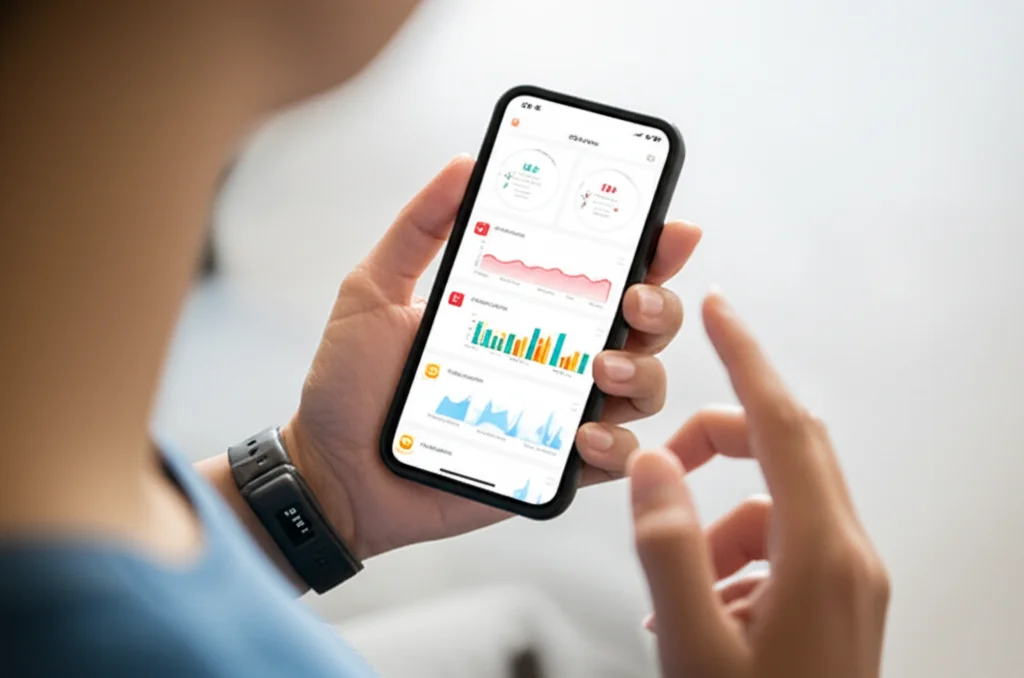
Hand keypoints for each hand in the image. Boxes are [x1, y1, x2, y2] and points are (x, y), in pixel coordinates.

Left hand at [282, 155, 701, 559]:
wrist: (333, 470)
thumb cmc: (353, 383)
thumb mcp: (375, 289)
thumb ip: (420, 228)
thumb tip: (464, 163)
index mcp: (526, 306)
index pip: (603, 269)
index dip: (649, 246)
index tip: (669, 227)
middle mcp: (555, 356)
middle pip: (645, 325)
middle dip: (659, 306)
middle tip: (631, 299)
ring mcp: (559, 413)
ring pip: (643, 388)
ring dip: (641, 373)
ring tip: (598, 370)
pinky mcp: (552, 467)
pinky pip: (612, 457)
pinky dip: (615, 446)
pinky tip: (583, 435)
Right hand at [629, 292, 889, 677]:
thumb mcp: (691, 646)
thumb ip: (667, 547)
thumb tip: (652, 466)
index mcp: (823, 554)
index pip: (782, 423)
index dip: (747, 356)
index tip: (720, 310)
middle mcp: (847, 556)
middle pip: (784, 452)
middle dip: (717, 441)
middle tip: (659, 462)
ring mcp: (847, 580)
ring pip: (773, 507)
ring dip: (716, 526)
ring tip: (677, 590)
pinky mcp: (835, 602)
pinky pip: (779, 548)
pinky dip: (731, 560)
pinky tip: (701, 613)